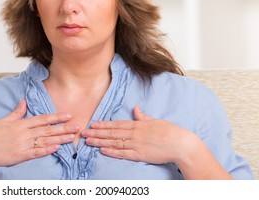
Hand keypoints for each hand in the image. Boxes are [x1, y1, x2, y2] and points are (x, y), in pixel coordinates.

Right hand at [0, 99, 79, 169]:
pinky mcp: (20, 156)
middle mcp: (24, 133)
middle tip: (77, 126)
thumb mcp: (4, 120)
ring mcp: (22, 144)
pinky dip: (47, 150)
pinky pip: (36, 152)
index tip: (68, 115)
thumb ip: (17, 112)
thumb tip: (24, 101)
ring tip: (72, 137)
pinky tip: (57, 148)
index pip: (42, 119)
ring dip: (60, 139)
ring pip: (45, 141)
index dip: (56, 117)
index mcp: (21, 123)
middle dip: (63, 128)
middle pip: (47, 130)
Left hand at [81, 105, 196, 164]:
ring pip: (114, 142)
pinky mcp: (139, 155)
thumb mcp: (154, 121)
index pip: (116, 124)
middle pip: (111, 133)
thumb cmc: (169, 131)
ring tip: (88, 141)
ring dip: (100, 141)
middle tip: (84, 132)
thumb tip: (136, 108)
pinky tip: (102, 150)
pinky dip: (112, 151)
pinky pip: (122, 153)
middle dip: (97, 132)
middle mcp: (134, 133)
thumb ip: (142, 116)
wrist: (180, 144)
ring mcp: (136, 144)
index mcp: (137, 124)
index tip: (93, 123)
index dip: (103, 124)